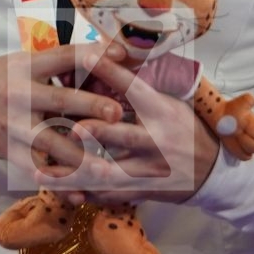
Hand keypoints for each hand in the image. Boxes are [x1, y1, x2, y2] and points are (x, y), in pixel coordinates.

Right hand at [0, 41, 140, 173]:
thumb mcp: (21, 63)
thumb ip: (56, 63)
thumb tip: (101, 54)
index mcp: (27, 67)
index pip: (62, 56)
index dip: (90, 53)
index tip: (119, 53)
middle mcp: (21, 95)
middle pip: (60, 100)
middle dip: (90, 106)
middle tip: (117, 114)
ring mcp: (14, 125)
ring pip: (51, 143)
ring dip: (81, 158)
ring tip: (108, 170)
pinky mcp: (9, 151)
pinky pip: (36, 170)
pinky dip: (58, 185)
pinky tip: (80, 195)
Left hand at [38, 72, 222, 206]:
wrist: (210, 172)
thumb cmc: (184, 127)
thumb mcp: (169, 103)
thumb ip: (139, 91)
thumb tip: (105, 62)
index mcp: (162, 111)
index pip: (134, 88)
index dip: (110, 72)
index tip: (84, 57)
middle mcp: (156, 141)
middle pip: (122, 136)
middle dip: (96, 133)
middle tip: (69, 128)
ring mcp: (149, 170)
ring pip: (109, 174)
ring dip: (75, 175)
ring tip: (43, 174)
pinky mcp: (142, 191)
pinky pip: (109, 195)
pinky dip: (84, 192)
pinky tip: (61, 191)